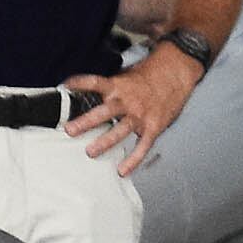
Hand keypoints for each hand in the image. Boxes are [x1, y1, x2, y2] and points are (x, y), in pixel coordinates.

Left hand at [62, 47, 203, 172]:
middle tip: (69, 130)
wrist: (178, 71)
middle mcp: (127, 101)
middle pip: (104, 112)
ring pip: (120, 131)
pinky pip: (142, 146)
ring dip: (104, 142)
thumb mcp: (127, 74)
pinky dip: (133, 160)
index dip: (79, 83)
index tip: (65, 86)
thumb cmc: (151, 74)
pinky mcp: (153, 126)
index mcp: (118, 85)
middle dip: (85, 122)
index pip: (95, 82)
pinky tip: (122, 171)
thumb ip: (110, 86)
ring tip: (90, 152)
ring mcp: (140, 115)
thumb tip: (89, 92)